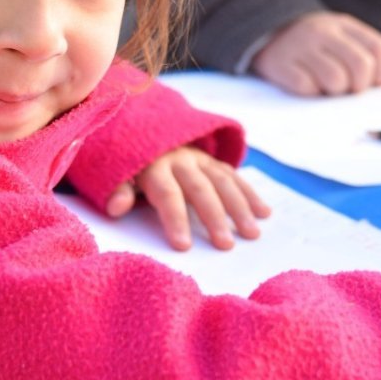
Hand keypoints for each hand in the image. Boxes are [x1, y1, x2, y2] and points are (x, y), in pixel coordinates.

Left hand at [105, 146, 270, 251]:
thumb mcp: (116, 176)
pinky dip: (250, 194)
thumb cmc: (131, 169)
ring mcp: (201, 159)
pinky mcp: (214, 161)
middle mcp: (181, 160)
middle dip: (214, 217)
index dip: (175, 219)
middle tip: (226, 245)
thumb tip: (116, 208)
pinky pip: (234, 177)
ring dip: (240, 207)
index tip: (184, 246)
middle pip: (200, 189)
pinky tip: (264, 212)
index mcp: (154, 167)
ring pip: (223, 182)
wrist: (146, 133)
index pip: (167, 194)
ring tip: (252, 233)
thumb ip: (118, 191)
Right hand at [251, 11, 380, 96]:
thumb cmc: (309, 48)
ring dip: (333, 93)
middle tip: (347, 92)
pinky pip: (306, 87)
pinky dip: (310, 95)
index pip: (378, 48)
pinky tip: (306, 89)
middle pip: (361, 66)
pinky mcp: (279, 62)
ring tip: (324, 90)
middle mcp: (323, 31)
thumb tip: (372, 130)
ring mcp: (300, 45)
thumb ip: (357, 70)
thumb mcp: (334, 44)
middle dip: (359, 88)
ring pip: (336, 79)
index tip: (372, 85)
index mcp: (343, 25)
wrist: (262, 33)